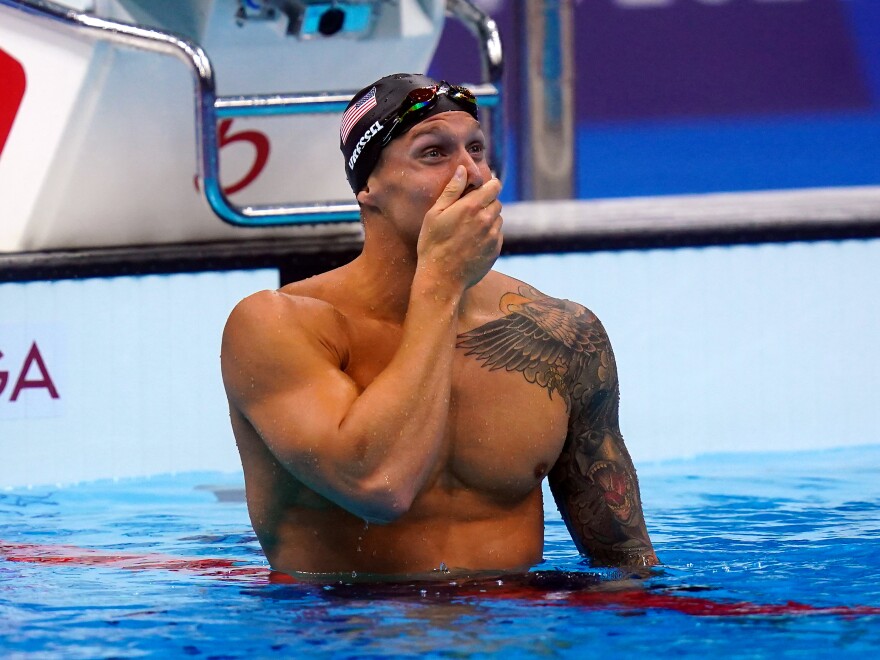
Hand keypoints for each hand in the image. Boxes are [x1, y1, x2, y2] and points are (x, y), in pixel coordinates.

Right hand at [417, 165, 502, 290]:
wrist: (441, 279)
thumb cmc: (432, 245)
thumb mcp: (435, 214)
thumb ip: (451, 190)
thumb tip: (462, 170)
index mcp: (472, 207)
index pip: (494, 186)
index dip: (489, 185)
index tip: (481, 188)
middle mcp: (487, 220)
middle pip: (497, 202)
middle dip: (486, 203)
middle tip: (469, 212)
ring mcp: (493, 237)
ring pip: (498, 219)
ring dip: (488, 219)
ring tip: (468, 230)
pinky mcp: (495, 251)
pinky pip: (497, 236)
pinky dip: (489, 235)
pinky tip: (472, 243)